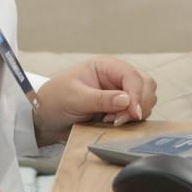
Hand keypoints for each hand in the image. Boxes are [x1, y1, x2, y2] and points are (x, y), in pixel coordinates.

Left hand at [33, 56, 157, 145]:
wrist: (44, 118)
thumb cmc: (55, 99)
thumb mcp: (75, 98)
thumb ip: (101, 99)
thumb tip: (128, 100)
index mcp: (106, 66)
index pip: (132, 76)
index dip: (137, 94)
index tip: (134, 113)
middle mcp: (116, 78)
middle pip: (146, 85)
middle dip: (139, 104)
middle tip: (119, 120)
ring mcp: (120, 93)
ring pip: (147, 99)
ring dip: (136, 113)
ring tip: (111, 121)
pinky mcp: (119, 109)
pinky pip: (138, 113)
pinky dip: (132, 120)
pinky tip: (113, 125)